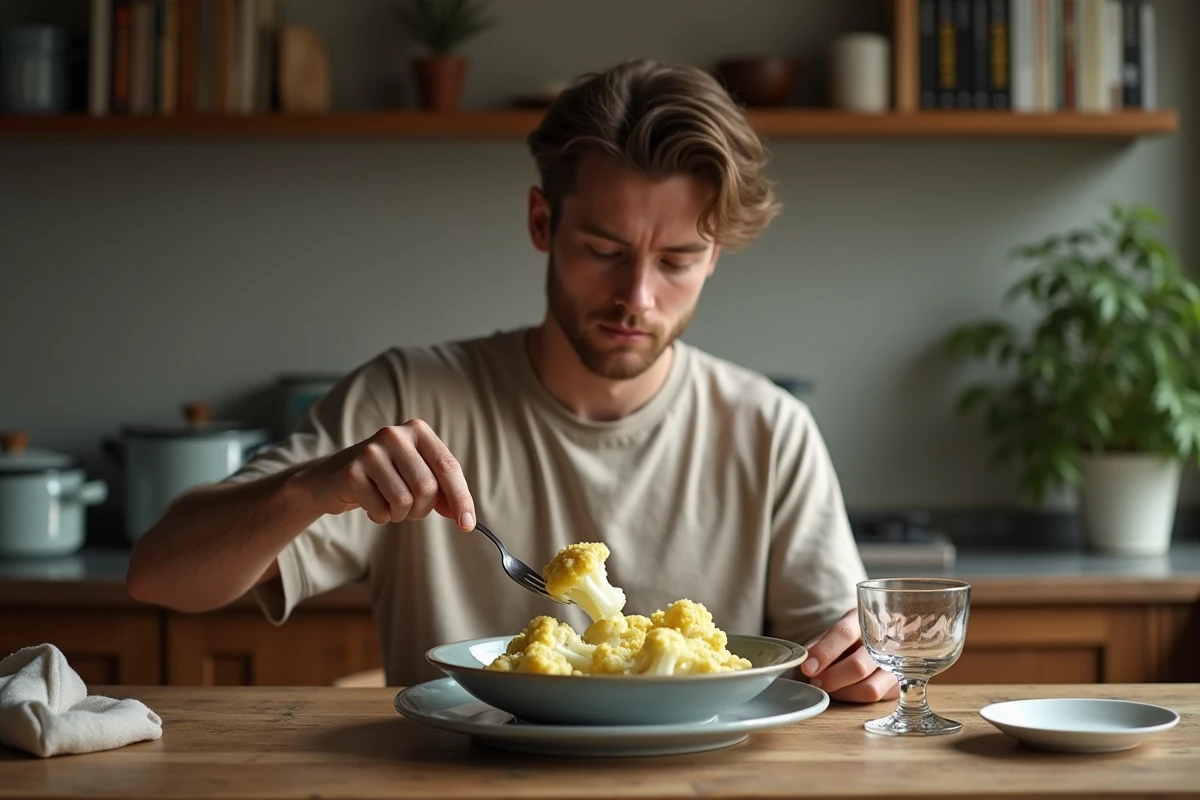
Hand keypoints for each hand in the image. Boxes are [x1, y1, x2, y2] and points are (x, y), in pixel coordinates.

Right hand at [302, 419, 475, 530]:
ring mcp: (370, 451)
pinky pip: (381, 510)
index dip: (461, 498)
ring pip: (404, 501)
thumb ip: (443, 492)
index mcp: (418, 431)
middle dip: (423, 509)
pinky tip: (371, 504)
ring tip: (388, 504)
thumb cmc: (385, 478)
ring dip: (400, 514)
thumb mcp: (417, 477)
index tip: (467, 525)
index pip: (448, 467)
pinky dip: (381, 517)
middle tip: (410, 510)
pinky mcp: (351, 472)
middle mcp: (394, 435)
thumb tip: (465, 518)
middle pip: (427, 487)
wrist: (332, 477)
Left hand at [801, 609, 897, 702]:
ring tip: (828, 687)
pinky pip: (875, 699)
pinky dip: (854, 698)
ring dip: (842, 692)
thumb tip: (804, 659)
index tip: (807, 667)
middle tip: (815, 681)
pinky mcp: (899, 685)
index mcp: (864, 619)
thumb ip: (819, 644)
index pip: (844, 633)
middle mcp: (884, 641)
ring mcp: (896, 665)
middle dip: (831, 678)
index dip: (824, 652)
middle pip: (858, 665)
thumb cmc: (850, 638)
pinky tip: (845, 691)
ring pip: (869, 688)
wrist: (883, 640)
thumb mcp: (834, 633)